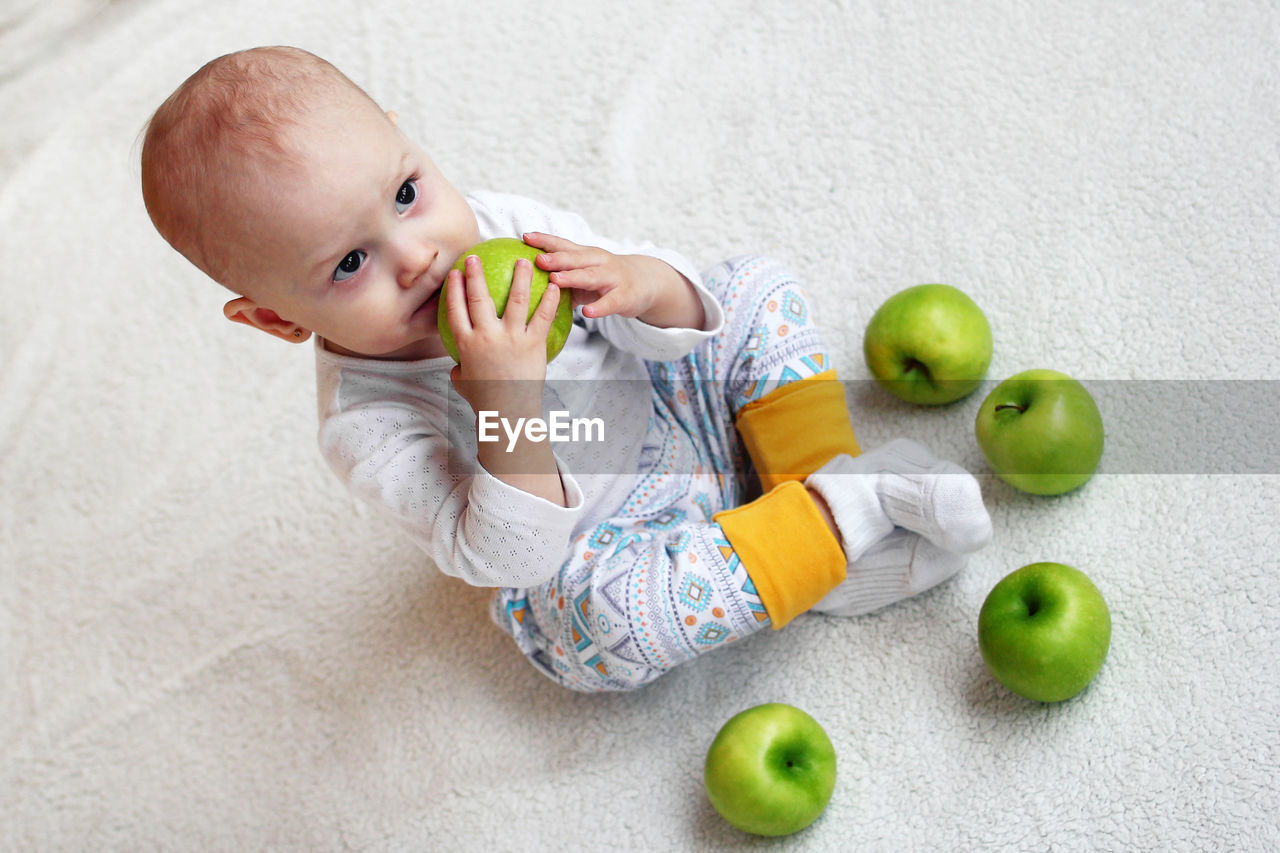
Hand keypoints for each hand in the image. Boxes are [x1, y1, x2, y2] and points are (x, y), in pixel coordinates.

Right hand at [444, 254, 560, 412]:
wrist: (509, 411)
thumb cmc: (486, 398)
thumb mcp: (464, 382)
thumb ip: (460, 368)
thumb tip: (457, 366)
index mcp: (466, 343)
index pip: (455, 309)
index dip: (453, 289)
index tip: (454, 273)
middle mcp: (486, 336)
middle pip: (478, 298)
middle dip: (475, 274)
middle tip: (475, 257)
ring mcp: (510, 338)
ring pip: (515, 300)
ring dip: (519, 277)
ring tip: (524, 262)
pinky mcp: (533, 343)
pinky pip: (542, 317)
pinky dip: (548, 300)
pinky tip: (553, 286)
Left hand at [523, 232, 704, 329]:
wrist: (644, 283)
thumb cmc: (605, 280)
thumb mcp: (584, 274)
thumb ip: (561, 277)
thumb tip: (528, 283)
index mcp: (586, 255)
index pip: (563, 244)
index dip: (545, 240)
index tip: (525, 237)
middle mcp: (599, 262)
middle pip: (575, 258)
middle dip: (556, 258)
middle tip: (538, 260)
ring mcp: (613, 278)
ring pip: (591, 276)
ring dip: (573, 277)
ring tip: (555, 280)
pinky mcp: (624, 296)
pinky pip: (609, 302)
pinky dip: (598, 307)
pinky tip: (586, 313)